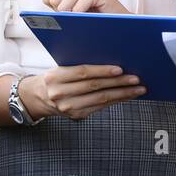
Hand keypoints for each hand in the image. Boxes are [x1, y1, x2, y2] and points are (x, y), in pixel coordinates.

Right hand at [22, 65, 145, 120]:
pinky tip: (127, 95)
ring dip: (122, 94)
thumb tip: (110, 59)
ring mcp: (68, 107)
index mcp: (55, 77)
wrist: (37, 97)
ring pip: (100, 99)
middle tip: (136, 78)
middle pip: (94, 87)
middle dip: (118, 82)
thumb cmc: (54, 77)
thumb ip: (79, 64)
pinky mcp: (76, 116)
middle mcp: (60, 94)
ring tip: (138, 89)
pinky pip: (100, 107)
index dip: (102, 71)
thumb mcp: (60, 67)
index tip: (120, 69)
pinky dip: (116, 101)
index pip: (82, 72)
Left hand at [41, 0, 129, 12]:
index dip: (50, 0)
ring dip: (74, 17)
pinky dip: (83, 18)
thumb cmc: (93, 19)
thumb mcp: (68, 10)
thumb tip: (46, 5)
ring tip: (88, 15)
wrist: (117, 28)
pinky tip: (93, 16)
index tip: (66, 7)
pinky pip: (77, 9)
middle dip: (64, 13)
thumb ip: (54, 2)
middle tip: (81, 14)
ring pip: (63, 6)